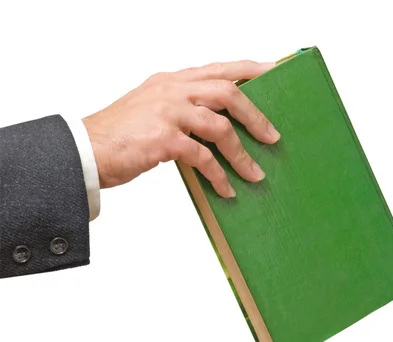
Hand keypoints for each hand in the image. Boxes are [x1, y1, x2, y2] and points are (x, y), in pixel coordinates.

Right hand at [83, 60, 280, 197]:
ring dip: (242, 154)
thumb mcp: (153, 111)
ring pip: (220, 126)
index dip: (249, 70)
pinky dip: (219, 175)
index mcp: (171, 80)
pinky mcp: (163, 138)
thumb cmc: (120, 136)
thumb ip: (183, 112)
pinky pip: (203, 157)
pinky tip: (226, 189)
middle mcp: (172, 89)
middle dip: (255, 116)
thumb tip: (219, 131)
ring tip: (255, 174)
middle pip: (227, 92)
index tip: (274, 73)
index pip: (219, 69)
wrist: (85, 151)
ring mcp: (168, 112)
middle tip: (272, 137)